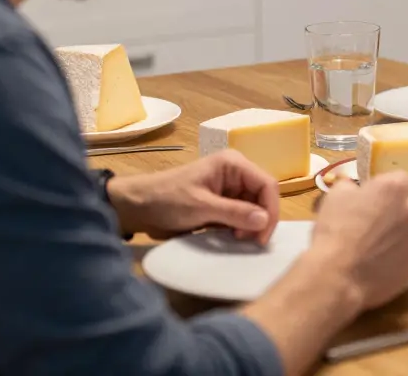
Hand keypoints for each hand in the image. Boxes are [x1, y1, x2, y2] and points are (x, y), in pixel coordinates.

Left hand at [105, 150, 279, 243]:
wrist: (137, 208)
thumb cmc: (167, 199)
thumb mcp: (201, 206)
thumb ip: (234, 213)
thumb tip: (264, 220)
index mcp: (233, 164)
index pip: (267, 185)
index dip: (270, 210)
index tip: (261, 237)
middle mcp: (236, 174)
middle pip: (263, 198)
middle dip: (260, 220)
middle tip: (248, 242)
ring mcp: (229, 190)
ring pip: (254, 209)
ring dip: (250, 227)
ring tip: (237, 241)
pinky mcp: (222, 205)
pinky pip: (241, 217)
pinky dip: (240, 229)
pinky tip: (231, 239)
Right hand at [310, 171, 407, 309]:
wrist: (339, 276)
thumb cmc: (336, 230)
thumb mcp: (335, 196)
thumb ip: (351, 186)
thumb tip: (354, 189)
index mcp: (396, 188)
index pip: (397, 179)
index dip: (382, 189)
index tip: (368, 200)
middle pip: (405, 206)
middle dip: (390, 212)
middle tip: (368, 226)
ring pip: (406, 232)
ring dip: (393, 236)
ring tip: (370, 250)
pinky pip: (406, 255)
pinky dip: (395, 258)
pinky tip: (376, 266)